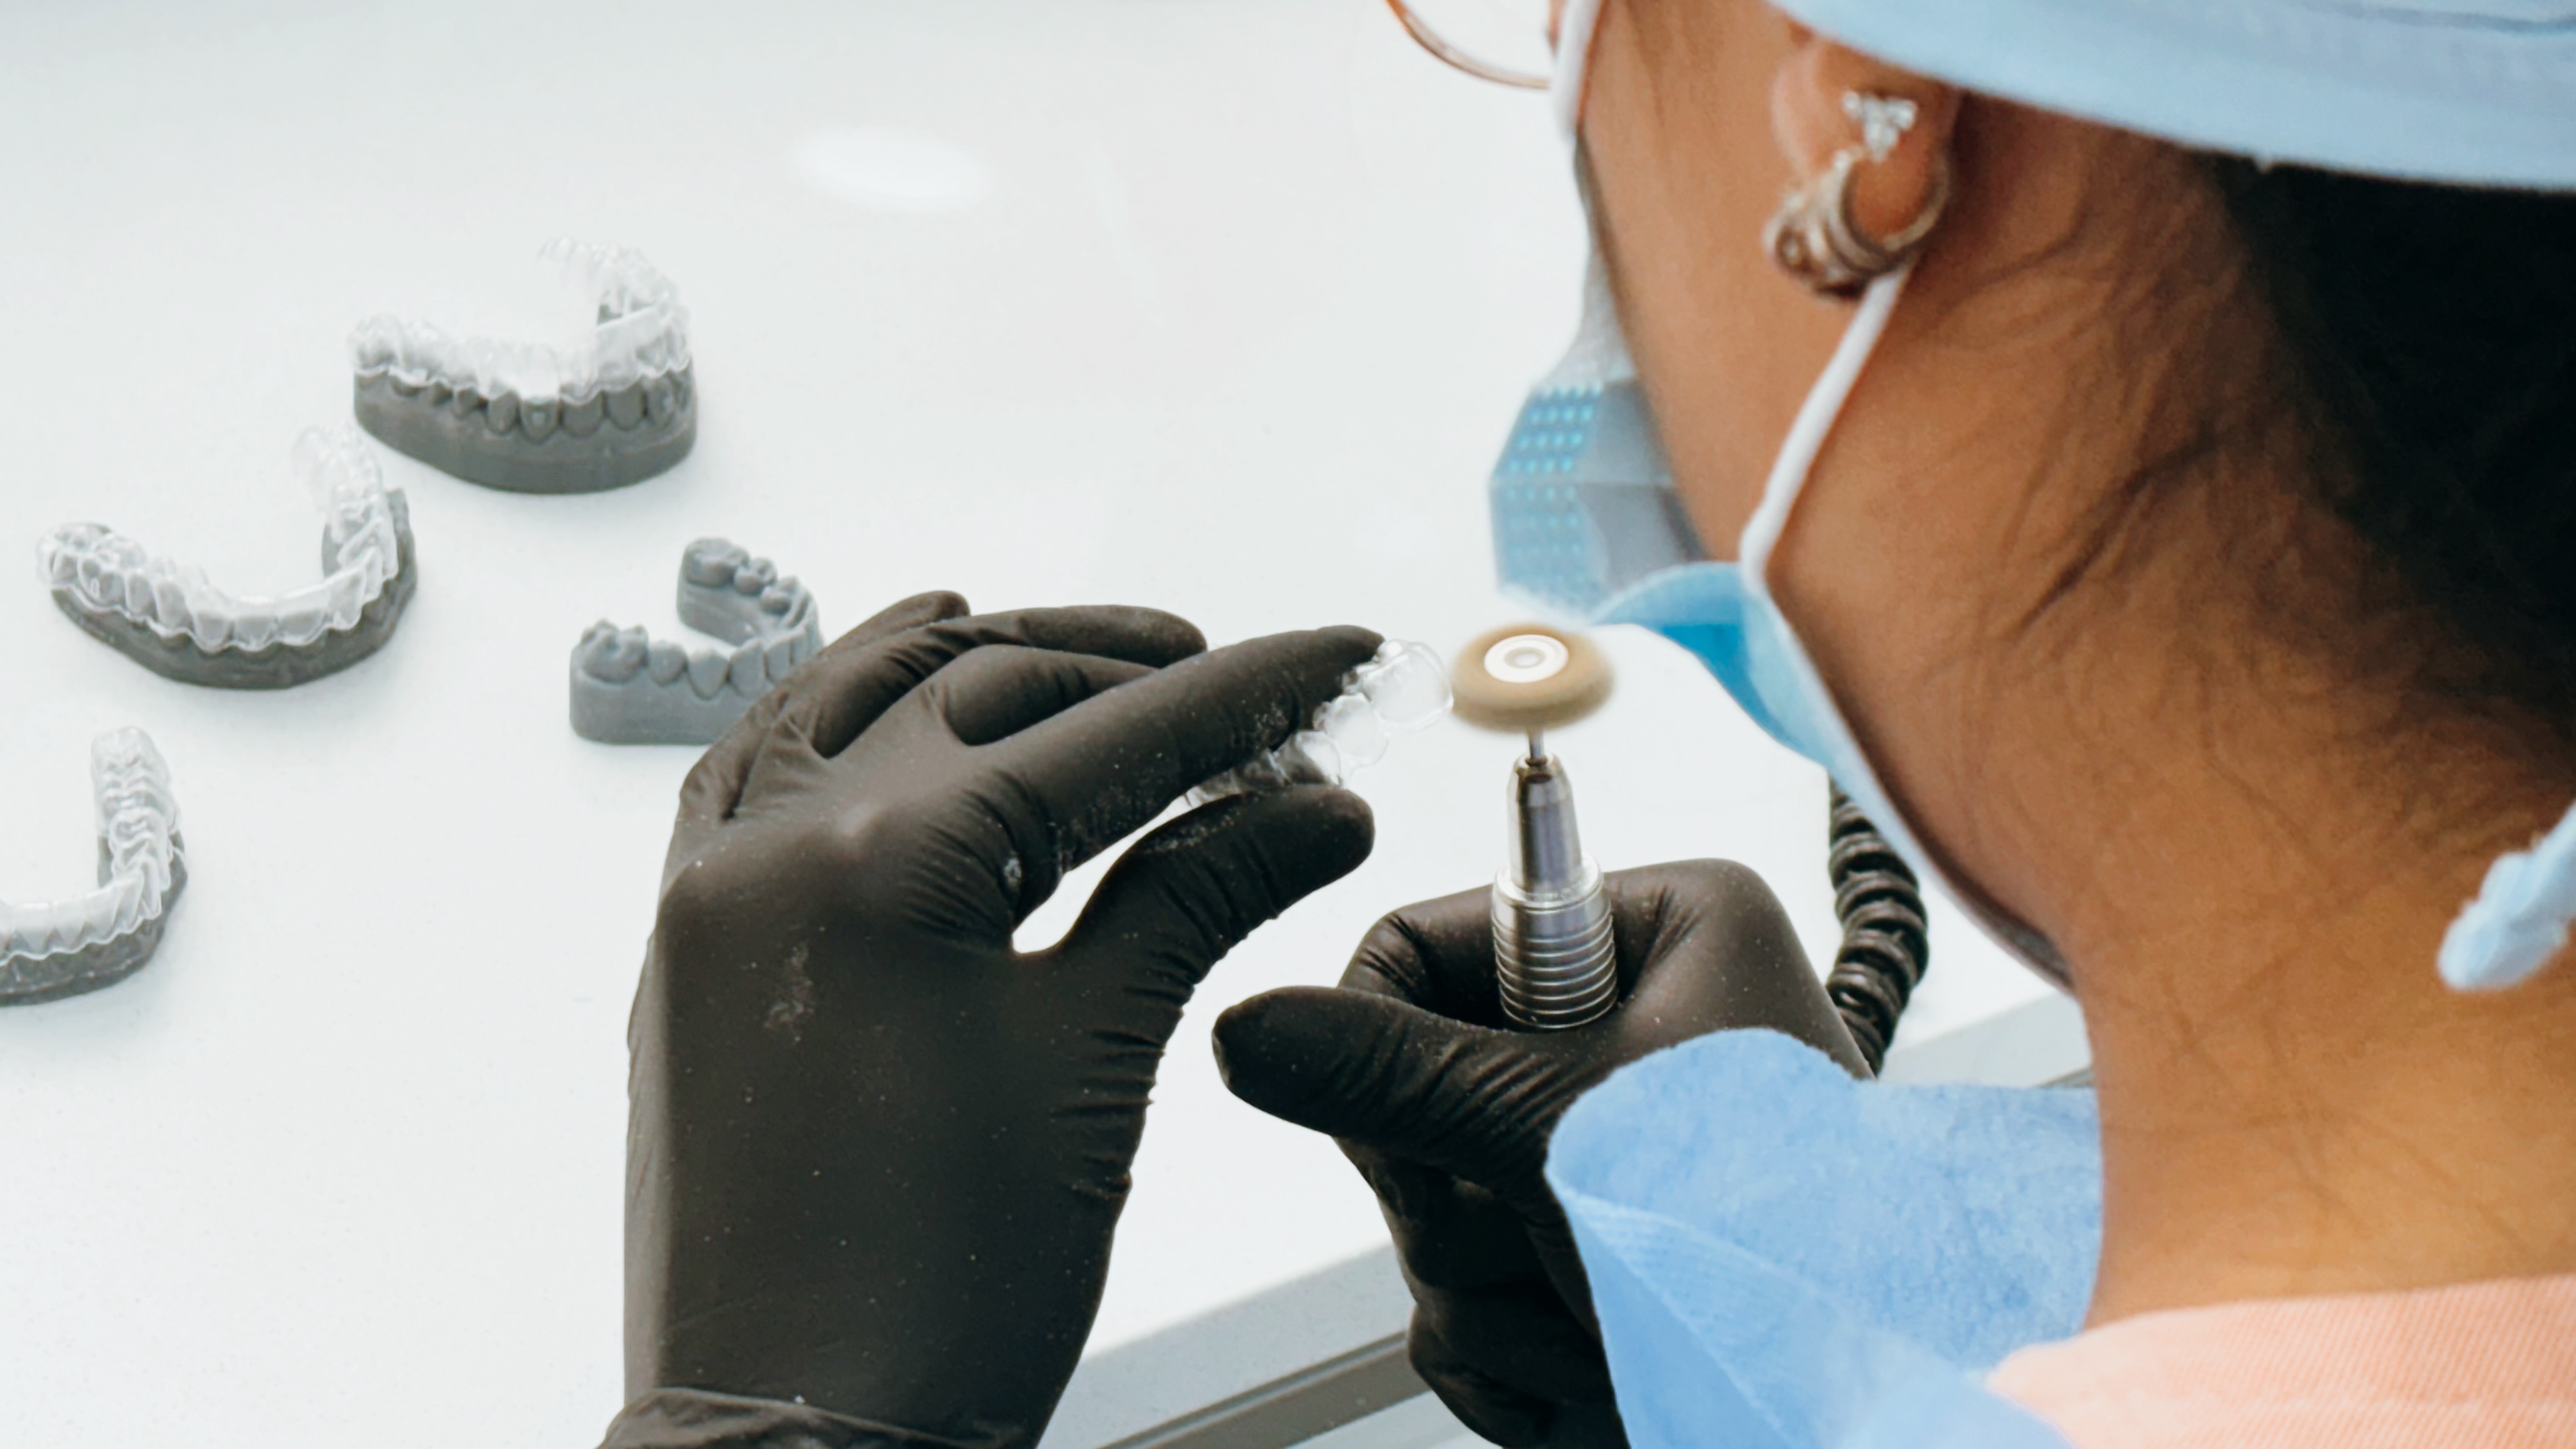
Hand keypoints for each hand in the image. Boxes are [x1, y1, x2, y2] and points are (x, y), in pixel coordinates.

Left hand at [625, 591, 1379, 1444]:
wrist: (796, 1438)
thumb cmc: (937, 1290)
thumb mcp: (1095, 1064)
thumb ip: (1194, 901)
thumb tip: (1306, 808)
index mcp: (881, 869)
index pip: (1107, 739)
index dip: (1245, 695)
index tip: (1330, 659)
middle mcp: (772, 850)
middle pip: (985, 696)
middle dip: (1133, 684)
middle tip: (1248, 707)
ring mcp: (713, 893)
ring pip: (856, 703)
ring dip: (984, 668)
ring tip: (1099, 660)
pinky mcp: (690, 946)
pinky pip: (752, 773)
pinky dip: (840, 717)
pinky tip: (899, 693)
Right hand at [1213, 862, 1867, 1447]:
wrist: (1867, 1404)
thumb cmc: (1784, 1243)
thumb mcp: (1566, 1129)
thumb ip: (1395, 1077)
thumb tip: (1247, 1028)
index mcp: (1654, 937)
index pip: (1418, 948)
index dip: (1388, 1052)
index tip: (1424, 1138)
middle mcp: (1629, 1032)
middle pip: (1408, 1097)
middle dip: (1462, 1205)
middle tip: (1544, 1231)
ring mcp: (1602, 1155)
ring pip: (1430, 1219)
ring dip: (1496, 1297)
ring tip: (1602, 1312)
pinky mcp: (1588, 1261)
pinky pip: (1464, 1308)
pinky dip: (1515, 1361)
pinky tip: (1596, 1367)